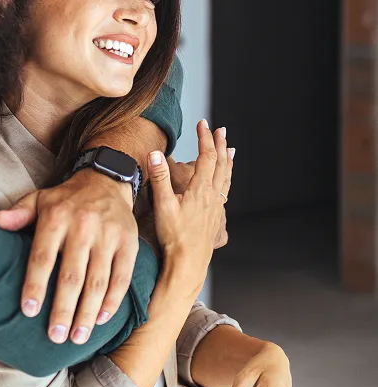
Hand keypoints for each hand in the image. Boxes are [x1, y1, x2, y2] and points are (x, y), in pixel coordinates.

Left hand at [0, 169, 137, 344]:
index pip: (43, 257)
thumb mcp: (39, 199)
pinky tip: (100, 320)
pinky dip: (112, 301)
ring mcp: (108, 236)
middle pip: (72, 276)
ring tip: (77, 338)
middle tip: (55, 336)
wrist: (106, 181)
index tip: (29, 312)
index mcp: (56, 218)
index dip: (35, 286)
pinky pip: (121, 277)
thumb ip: (19, 214)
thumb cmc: (66, 199)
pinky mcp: (128, 243)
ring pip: (98, 282)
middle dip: (63, 310)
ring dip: (87, 313)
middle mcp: (83, 227)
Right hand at [146, 121, 233, 298]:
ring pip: (226, 177)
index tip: (202, 124)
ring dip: (227, 160)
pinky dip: (227, 178)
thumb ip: (160, 179)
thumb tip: (156, 154)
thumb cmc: (174, 237)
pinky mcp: (216, 217)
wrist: (188, 263)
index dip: (204, 138)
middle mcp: (212, 196)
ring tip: (231, 149)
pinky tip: (224, 182)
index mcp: (200, 189)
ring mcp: (216, 207)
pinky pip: (225, 190)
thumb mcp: (163, 206)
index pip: (206, 156)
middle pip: (221, 163)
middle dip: (220, 144)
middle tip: (220, 130)